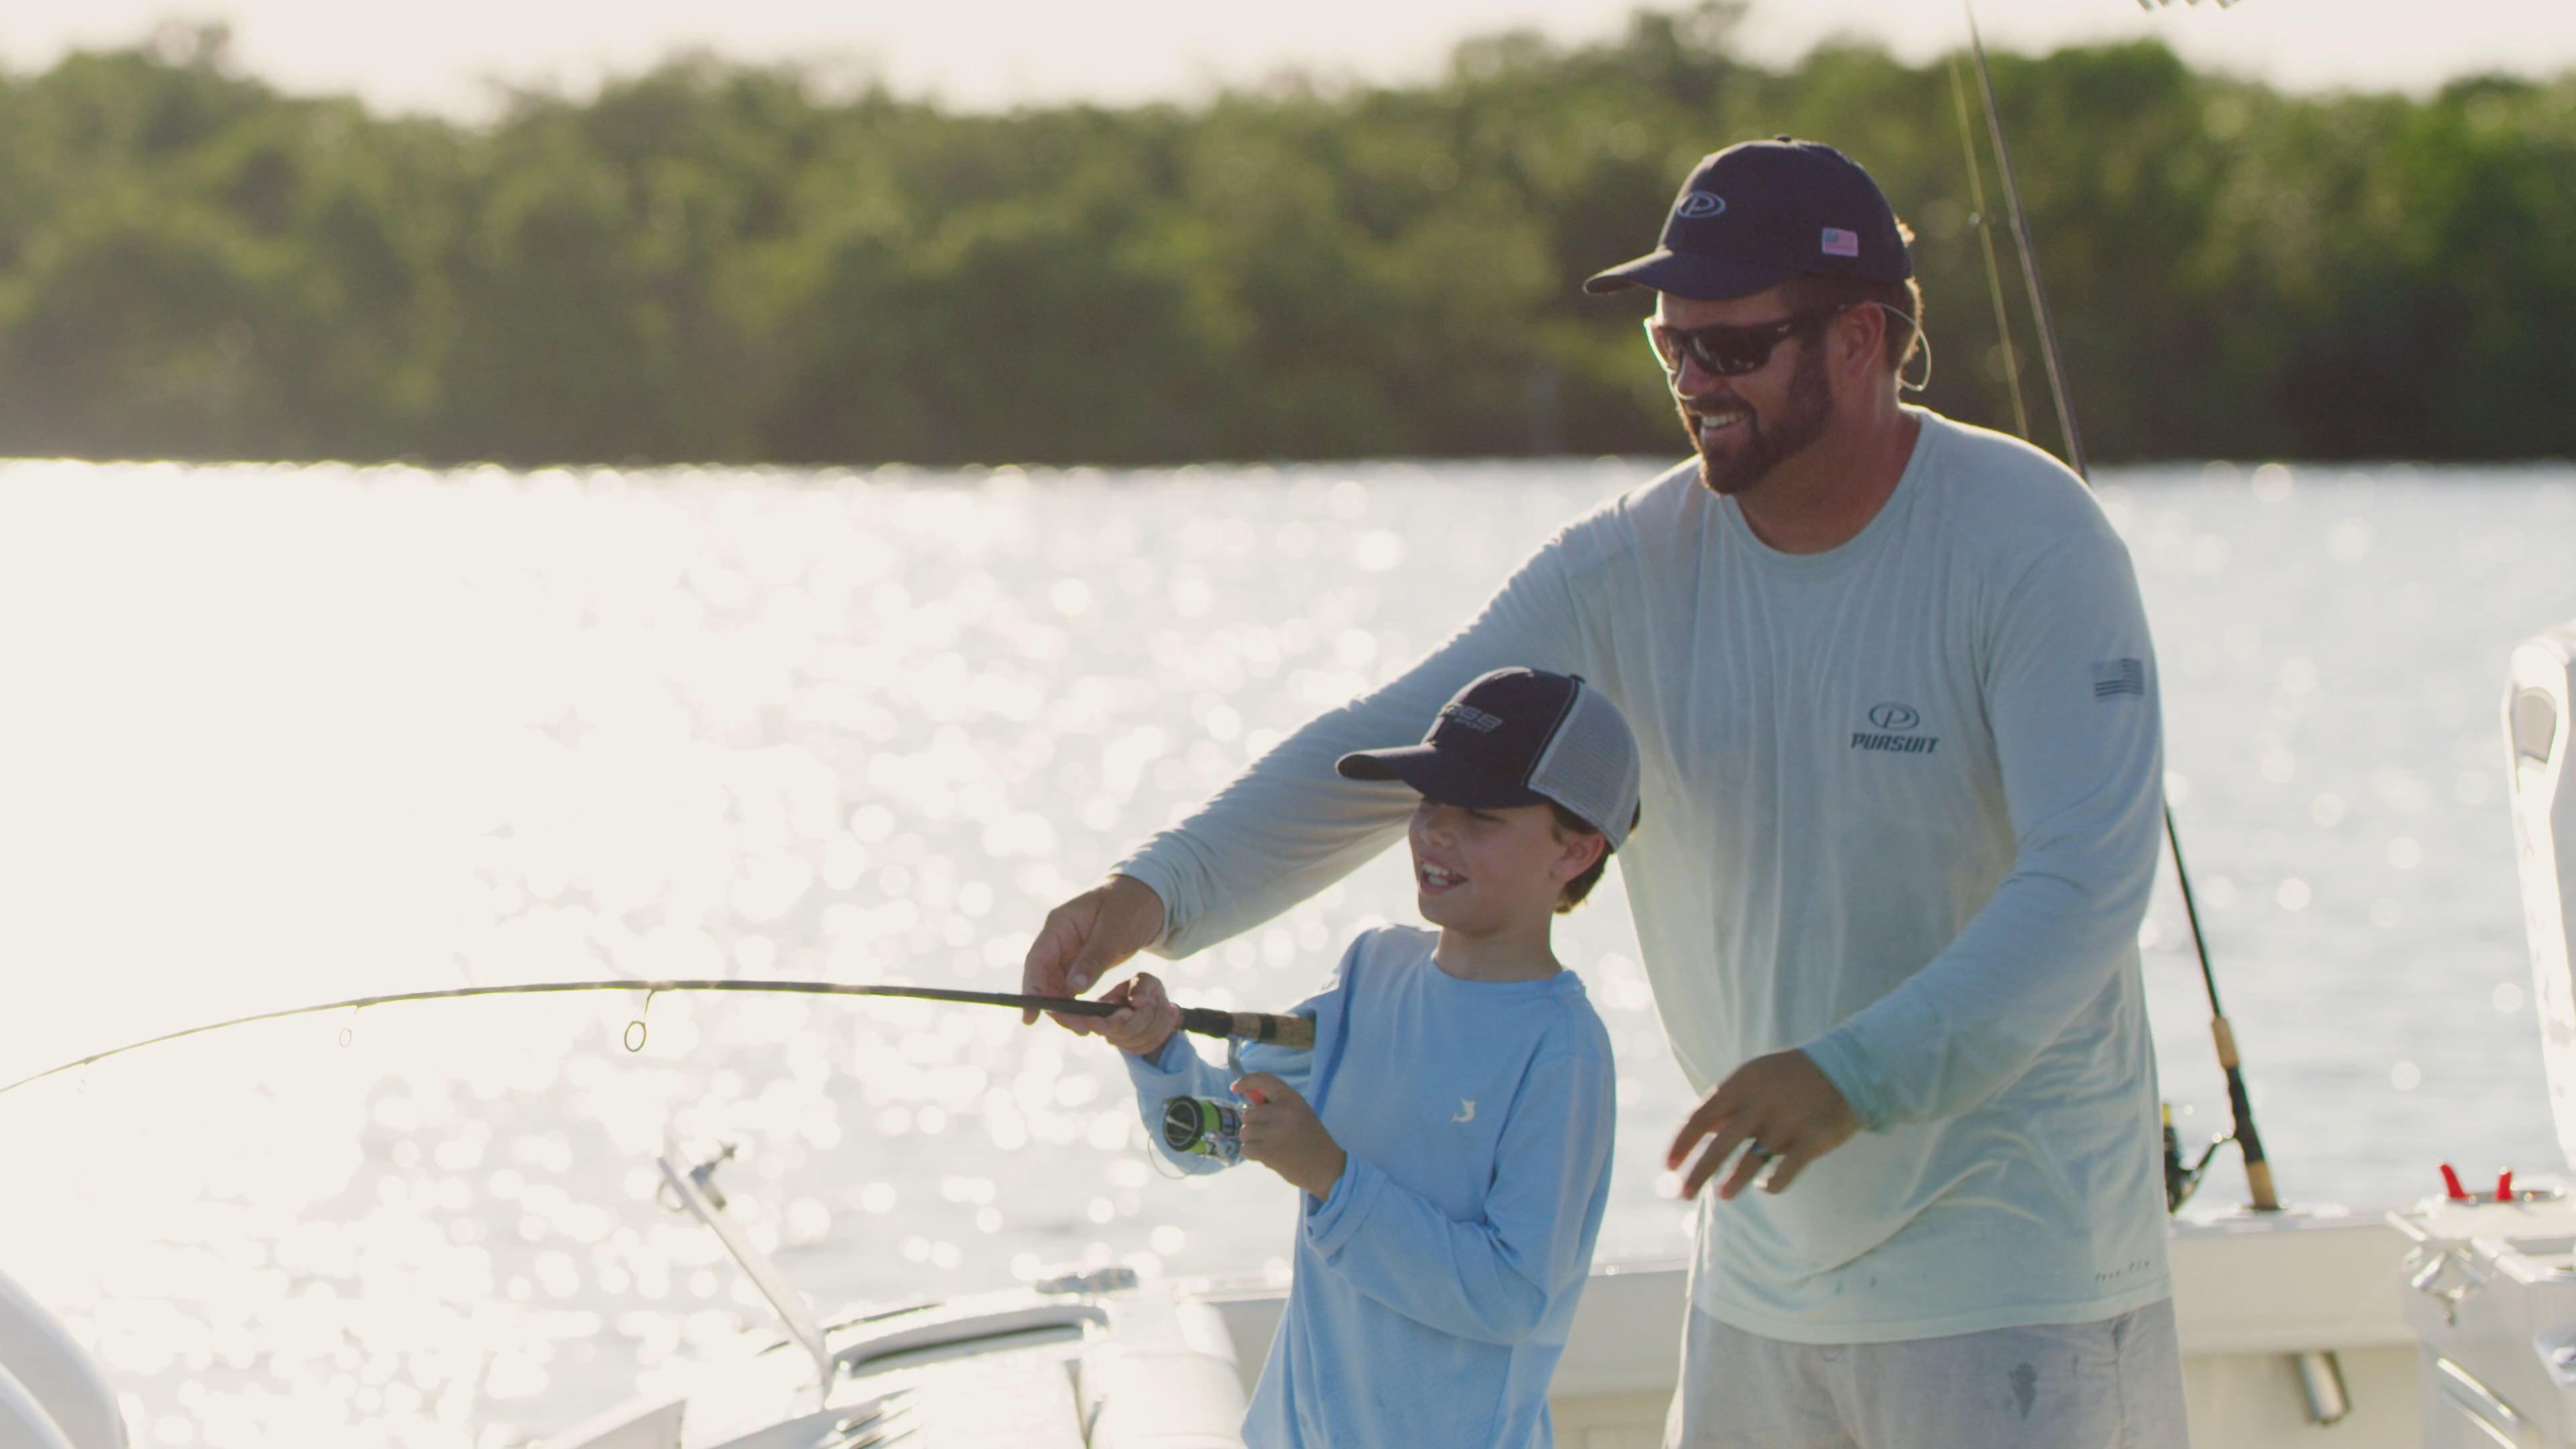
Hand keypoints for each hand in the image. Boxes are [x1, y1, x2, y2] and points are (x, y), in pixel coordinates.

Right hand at [1020, 875, 1166, 1031]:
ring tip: (1089, 1028)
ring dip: (1068, 1010)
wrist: (1148, 896)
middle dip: (1056, 1007)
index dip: (1031, 990)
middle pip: (1045, 980)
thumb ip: (1094, 958)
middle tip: (1079, 1028)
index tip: (1030, 1016)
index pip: (1037, 961)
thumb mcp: (1115, 930)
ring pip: (1057, 988)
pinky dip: (1079, 1004)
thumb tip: (1073, 989)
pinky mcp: (1081, 963)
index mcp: (1060, 925)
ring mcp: (1068, 952)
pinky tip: (1092, 1018)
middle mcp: (1058, 940)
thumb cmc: (1131, 904)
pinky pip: (1071, 988)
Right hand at [1097, 972, 1180, 1057]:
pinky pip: (1149, 1045)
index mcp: (1102, 1007)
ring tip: (1161, 1003)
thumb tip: (1136, 1003)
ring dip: (1157, 1020)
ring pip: (1140, 1039)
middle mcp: (1105, 1026)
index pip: (1096, 1023)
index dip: (1107, 1023)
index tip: (1127, 1012)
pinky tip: (1169, 1014)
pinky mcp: (1133, 1048)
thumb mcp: (1146, 980)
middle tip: (1153, 1001)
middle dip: (1144, 1015)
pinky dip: (1163, 1029)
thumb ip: (1140, 986)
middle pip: (1125, 1032)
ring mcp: (1118, 1039)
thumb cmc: (1146, 989)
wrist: (1156, 1002)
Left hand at [1233, 1072, 1345, 1198]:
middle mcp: (1283, 1112)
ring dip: (1253, 1141)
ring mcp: (1275, 1132)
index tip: (1235, 1088)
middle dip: (1253, 1125)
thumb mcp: (1298, 1113)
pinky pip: (1245, 1149)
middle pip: (1248, 1114)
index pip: (1263, 1080)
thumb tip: (1246, 1094)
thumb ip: (1275, 1104)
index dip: (1245, 1081)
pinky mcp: (1268, 1151)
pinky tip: (1269, 1156)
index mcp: (1292, 1099)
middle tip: (1271, 1135)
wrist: (1325, 1167)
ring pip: (1244, 1132)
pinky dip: (1253, 1155)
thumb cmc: (1310, 1139)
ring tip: (1272, 1146)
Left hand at [1665, 1049, 1857, 1199]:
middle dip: (1697, 1174)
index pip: (1699, 1118)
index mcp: (1740, 1085)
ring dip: (1732, 1183)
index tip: (1668, 1166)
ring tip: (1723, 1195)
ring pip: (1749, 1164)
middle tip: (1683, 1195)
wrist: (1845, 1070)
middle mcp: (1760, 1105)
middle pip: (1719, 1146)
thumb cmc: (1787, 1078)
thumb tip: (1691, 1132)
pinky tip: (1766, 1186)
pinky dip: (1772, 1185)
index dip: (1680, 1145)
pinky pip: (1783, 1174)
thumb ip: (1724, 1104)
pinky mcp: (1811, 1142)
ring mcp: (1786, 1124)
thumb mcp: (1752, 1079)